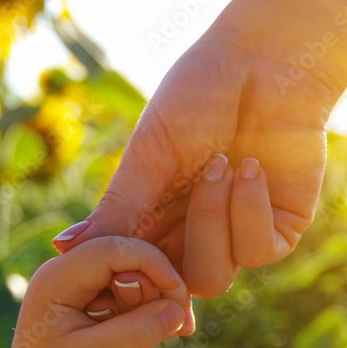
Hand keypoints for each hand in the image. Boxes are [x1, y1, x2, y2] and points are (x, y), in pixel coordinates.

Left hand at [0, 237, 188, 347]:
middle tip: (177, 323)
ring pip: (138, 272)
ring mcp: (85, 282)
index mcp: (57, 277)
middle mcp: (70, 270)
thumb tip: (176, 311)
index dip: (150, 262)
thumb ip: (135, 333)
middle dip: (158, 285)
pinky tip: (167, 330)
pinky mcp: (100, 296)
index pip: (111, 248)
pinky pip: (137, 289)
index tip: (176, 291)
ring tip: (171, 332)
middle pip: (129, 256)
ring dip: (159, 300)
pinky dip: (154, 308)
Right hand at [52, 33, 342, 296]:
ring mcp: (240, 234)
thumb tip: (63, 250)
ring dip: (210, 220)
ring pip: (214, 278)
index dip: (128, 278)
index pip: (137, 274)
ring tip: (218, 164)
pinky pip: (259, 251)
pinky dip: (248, 212)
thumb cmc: (199, 95)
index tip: (118, 264)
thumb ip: (118, 208)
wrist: (263, 60)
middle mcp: (196, 234)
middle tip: (171, 197)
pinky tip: (250, 167)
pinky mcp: (282, 225)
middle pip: (174, 287)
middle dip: (170, 253)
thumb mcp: (149, 154)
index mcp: (156, 219)